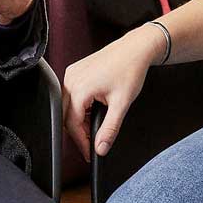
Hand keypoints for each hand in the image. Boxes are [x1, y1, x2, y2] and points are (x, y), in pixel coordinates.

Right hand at [62, 26, 160, 159]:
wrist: (135, 49)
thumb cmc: (130, 69)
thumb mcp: (121, 104)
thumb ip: (109, 129)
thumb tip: (101, 148)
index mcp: (80, 88)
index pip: (73, 124)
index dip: (81, 142)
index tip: (90, 153)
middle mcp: (71, 79)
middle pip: (67, 116)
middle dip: (80, 132)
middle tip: (94, 142)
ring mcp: (71, 74)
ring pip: (68, 106)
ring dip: (80, 119)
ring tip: (96, 125)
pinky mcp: (75, 71)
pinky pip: (71, 95)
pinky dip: (80, 107)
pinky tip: (93, 110)